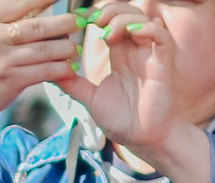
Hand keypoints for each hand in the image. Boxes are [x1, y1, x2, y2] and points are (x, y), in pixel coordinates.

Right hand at [0, 0, 83, 182]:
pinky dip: (61, 68)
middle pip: (39, 25)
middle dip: (66, 22)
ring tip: (74, 47)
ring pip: (46, 48)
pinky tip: (68, 66)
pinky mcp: (11, 81)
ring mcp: (1, 60)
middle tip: (80, 21)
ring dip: (66, 47)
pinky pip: (45, 70)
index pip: (24, 2)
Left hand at [58, 2, 179, 143]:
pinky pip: (160, 34)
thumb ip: (72, 84)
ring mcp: (151, 54)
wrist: (143, 139)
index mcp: (121, 55)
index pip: (111, 23)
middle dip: (110, 10)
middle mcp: (136, 50)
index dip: (97, 17)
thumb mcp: (90, 98)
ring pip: (143, 19)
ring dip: (124, 18)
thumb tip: (50, 74)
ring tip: (106, 31)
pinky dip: (146, 28)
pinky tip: (129, 33)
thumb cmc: (122, 120)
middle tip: (91, 20)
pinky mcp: (164, 61)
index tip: (77, 22)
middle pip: (128, 14)